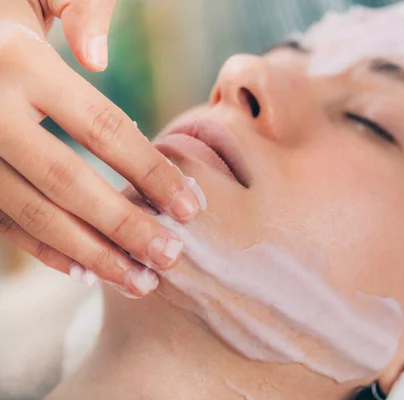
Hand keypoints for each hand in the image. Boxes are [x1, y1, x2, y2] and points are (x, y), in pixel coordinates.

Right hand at [0, 0, 203, 296]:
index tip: (192, 208)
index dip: (151, 172)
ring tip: (140, 280)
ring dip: (89, 254)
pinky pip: (2, 220)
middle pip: (69, 183)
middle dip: (125, 227)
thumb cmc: (6, 10)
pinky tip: (83, 271)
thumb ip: (81, 11)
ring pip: (32, 213)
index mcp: (19, 62)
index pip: (102, 129)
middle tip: (171, 257)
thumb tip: (101, 61)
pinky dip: (41, 249)